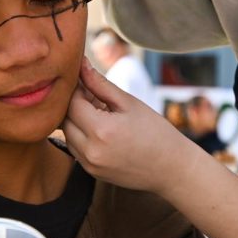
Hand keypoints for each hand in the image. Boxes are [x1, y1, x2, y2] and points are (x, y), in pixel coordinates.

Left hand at [63, 58, 197, 194]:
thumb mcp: (129, 103)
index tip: (87, 81)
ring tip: (100, 113)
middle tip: (94, 96)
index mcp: (102, 130)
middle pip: (65, 120)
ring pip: (67, 135)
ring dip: (76, 121)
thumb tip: (82, 65)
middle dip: (74, 104)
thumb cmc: (156, 132)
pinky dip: (81, 136)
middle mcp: (91, 151)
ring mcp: (90, 164)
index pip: (72, 103)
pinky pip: (75, 149)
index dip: (77, 89)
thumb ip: (100, 85)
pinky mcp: (91, 172)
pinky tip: (101, 130)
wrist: (171, 168)